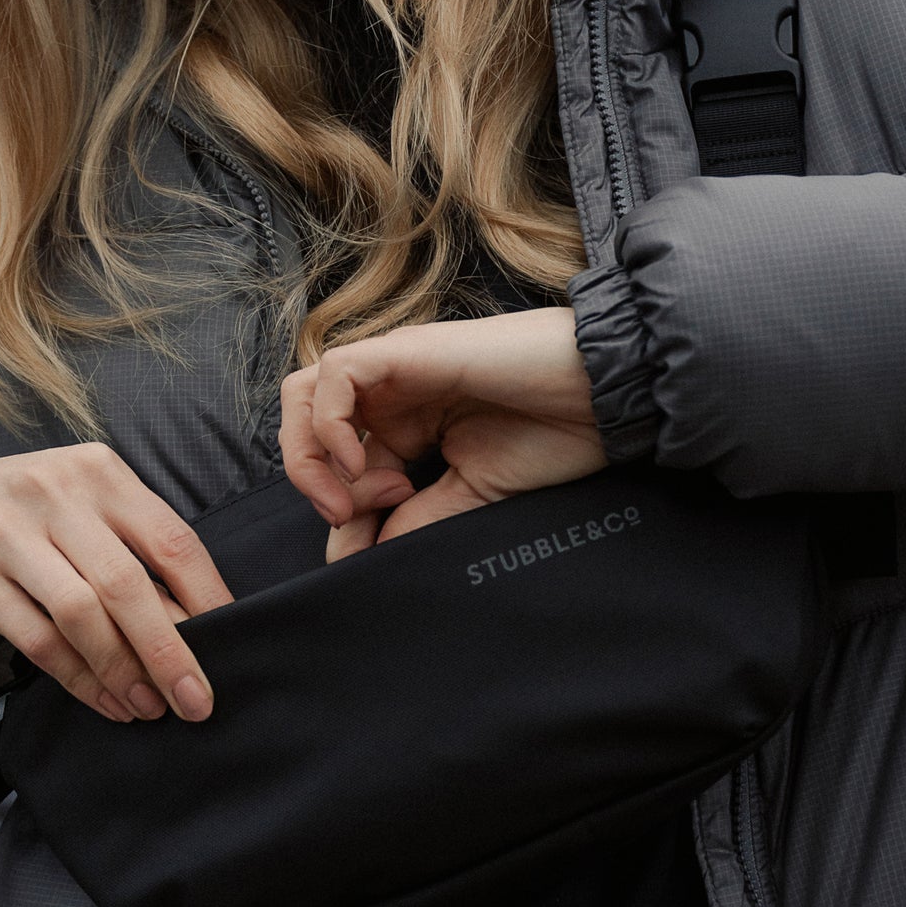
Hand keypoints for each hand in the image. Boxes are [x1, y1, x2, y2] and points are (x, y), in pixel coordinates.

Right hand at [0, 444, 230, 723]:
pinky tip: (104, 699)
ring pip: (82, 615)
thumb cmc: (27, 511)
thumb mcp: (83, 502)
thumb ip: (133, 546)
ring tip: (149, 706)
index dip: (207, 597)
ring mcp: (10, 536)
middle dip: (169, 651)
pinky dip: (78, 677)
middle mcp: (57, 496)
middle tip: (196, 699)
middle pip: (128, 584)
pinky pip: (38, 639)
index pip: (171, 539)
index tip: (231, 641)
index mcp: (101, 473)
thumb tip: (194, 621)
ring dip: (122, 670)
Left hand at [280, 307, 607, 557]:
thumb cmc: (553, 434)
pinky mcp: (405, 349)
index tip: (371, 546)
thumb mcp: (471, 493)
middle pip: (302, 421)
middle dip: (308, 478)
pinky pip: (334, 374)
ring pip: (304, 393)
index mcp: (405, 423)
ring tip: (346, 494)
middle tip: (343, 520)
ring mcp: (395, 366)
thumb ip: (415, 519)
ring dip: (308, 452)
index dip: (339, 511)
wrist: (602, 396)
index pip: (335, 462)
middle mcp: (391, 392)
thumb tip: (354, 558)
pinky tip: (366, 466)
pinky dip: (331, 425)